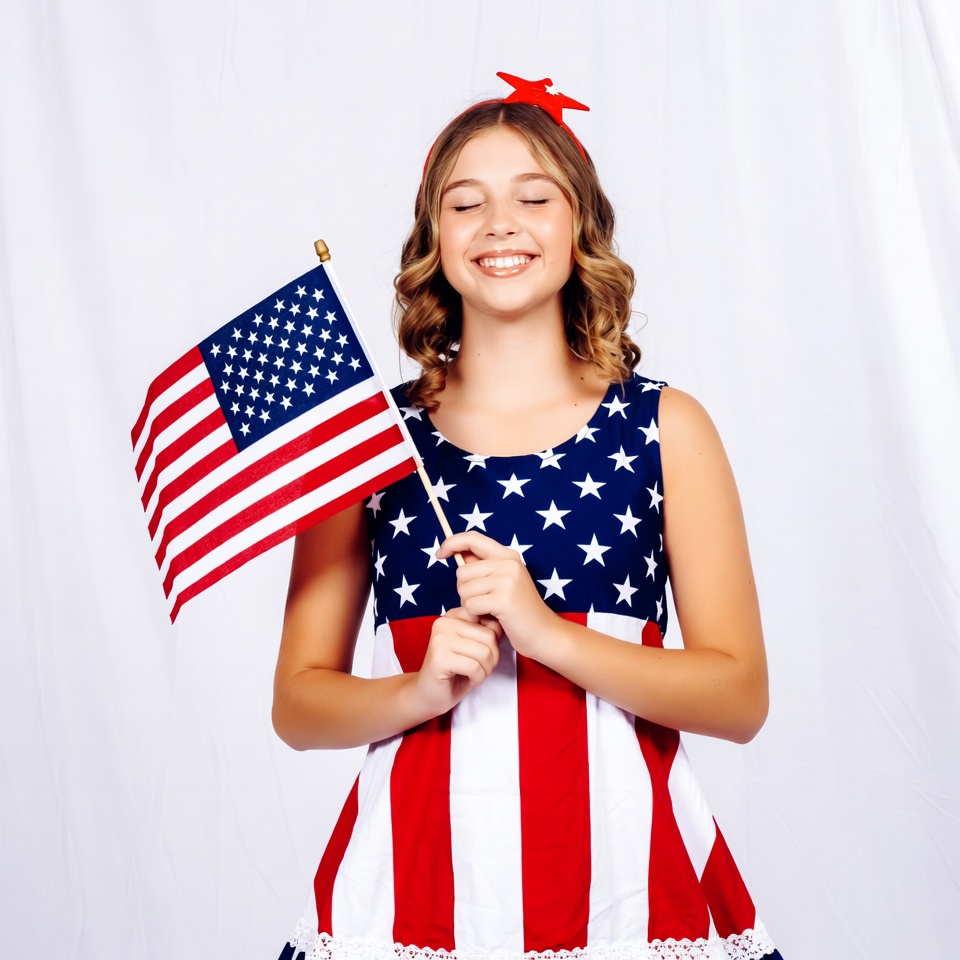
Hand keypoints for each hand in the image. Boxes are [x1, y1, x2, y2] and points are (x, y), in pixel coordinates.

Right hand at [411, 606, 501, 717]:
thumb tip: (503, 625)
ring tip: (474, 674)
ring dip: (486, 670)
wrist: (429, 695)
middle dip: (492, 658)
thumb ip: (487, 632)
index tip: (482, 653)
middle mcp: (444, 622)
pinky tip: (468, 679)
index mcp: (454, 615)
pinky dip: (478, 678)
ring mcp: (440, 639)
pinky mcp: (439, 658)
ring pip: (484, 652)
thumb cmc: (456, 671)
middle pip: (490, 637)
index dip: (494, 642)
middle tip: (480, 668)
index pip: (490, 620)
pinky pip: (474, 667)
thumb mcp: (475, 646)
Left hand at [438, 531, 558, 660]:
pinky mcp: (504, 599)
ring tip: (489, 611)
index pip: (473, 538)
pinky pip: (471, 604)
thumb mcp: (504, 582)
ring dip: (470, 605)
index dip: (452, 542)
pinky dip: (475, 615)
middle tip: (482, 603)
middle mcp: (508, 563)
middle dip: (464, 591)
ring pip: (464, 589)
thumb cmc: (519, 611)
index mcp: (508, 556)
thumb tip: (457, 553)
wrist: (544, 633)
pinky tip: (490, 619)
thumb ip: (483, 567)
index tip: (440, 553)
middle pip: (462, 572)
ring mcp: (507, 580)